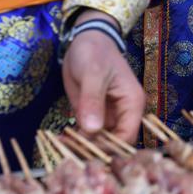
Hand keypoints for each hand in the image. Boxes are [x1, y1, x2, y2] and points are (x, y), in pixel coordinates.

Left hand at [61, 10, 143, 142]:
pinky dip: (76, 139)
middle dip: (94, 150)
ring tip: (61, 148)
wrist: (86, 40)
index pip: (126, 136)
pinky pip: (88, 134)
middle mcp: (124, 113)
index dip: (109, 147)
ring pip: (100, 141)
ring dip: (82, 147)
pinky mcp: (95, 116)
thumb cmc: (94, 52)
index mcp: (132, 103)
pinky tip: (60, 140)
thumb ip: (92, 101)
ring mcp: (109, 116)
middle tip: (69, 153)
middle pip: (114, 143)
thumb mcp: (92, 74)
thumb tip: (92, 129)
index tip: (86, 152)